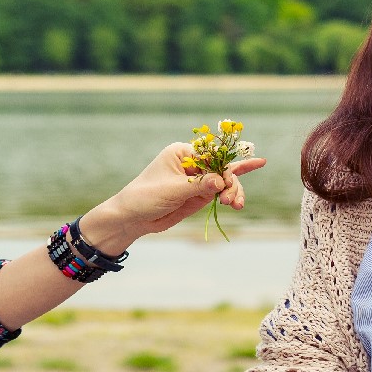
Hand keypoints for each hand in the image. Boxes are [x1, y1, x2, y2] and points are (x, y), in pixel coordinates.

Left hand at [85, 143, 266, 249]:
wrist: (133, 218)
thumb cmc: (145, 197)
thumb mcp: (171, 190)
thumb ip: (198, 186)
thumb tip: (222, 181)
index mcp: (183, 153)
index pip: (212, 155)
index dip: (225, 166)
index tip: (228, 182)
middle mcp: (193, 164)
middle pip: (222, 167)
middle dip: (231, 182)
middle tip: (231, 201)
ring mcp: (198, 180)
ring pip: (225, 181)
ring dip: (233, 191)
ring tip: (235, 205)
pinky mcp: (200, 195)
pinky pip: (220, 192)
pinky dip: (231, 196)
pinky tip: (239, 201)